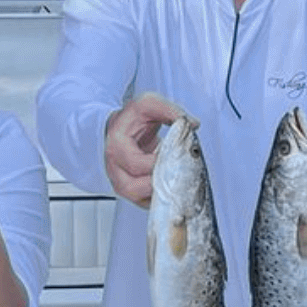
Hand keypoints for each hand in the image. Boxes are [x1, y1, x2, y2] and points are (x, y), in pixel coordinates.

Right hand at [103, 92, 187, 207]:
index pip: (135, 164)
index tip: (172, 155)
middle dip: (159, 182)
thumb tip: (192, 124)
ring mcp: (120, 181)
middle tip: (175, 170)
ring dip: (159, 192)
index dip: (156, 163)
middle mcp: (114, 167)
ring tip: (173, 178)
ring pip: (138, 199)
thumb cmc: (133, 118)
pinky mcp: (130, 190)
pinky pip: (144, 202)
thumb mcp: (149, 104)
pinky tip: (169, 184)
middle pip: (133, 188)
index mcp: (116, 146)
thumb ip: (170, 110)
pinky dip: (160, 197)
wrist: (121, 128)